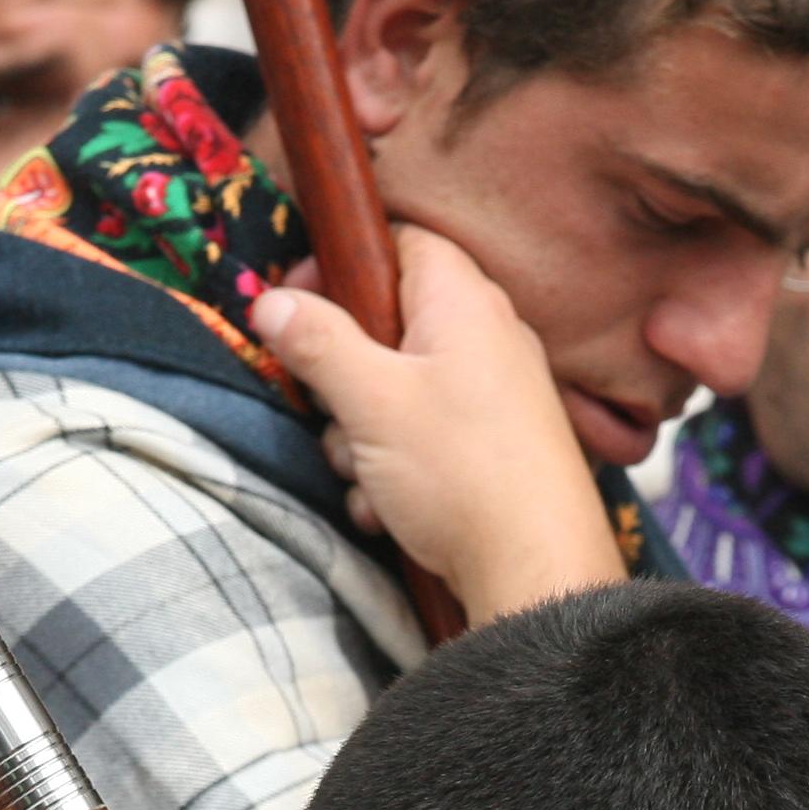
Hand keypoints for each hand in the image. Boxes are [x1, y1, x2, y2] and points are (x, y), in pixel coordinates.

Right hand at [248, 223, 624, 620]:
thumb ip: (318, 342)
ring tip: (366, 474)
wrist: (536, 568)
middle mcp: (488, 336)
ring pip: (398, 391)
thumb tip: (272, 301)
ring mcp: (495, 394)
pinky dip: (395, 470)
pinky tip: (388, 509)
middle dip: (342, 376)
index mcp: (462, 301)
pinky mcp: (495, 446)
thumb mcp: (370, 400)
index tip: (295, 307)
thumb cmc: (460, 470)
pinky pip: (425, 438)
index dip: (339, 266)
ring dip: (362, 436)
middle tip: (333, 413)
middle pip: (387, 324)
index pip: (397, 241)